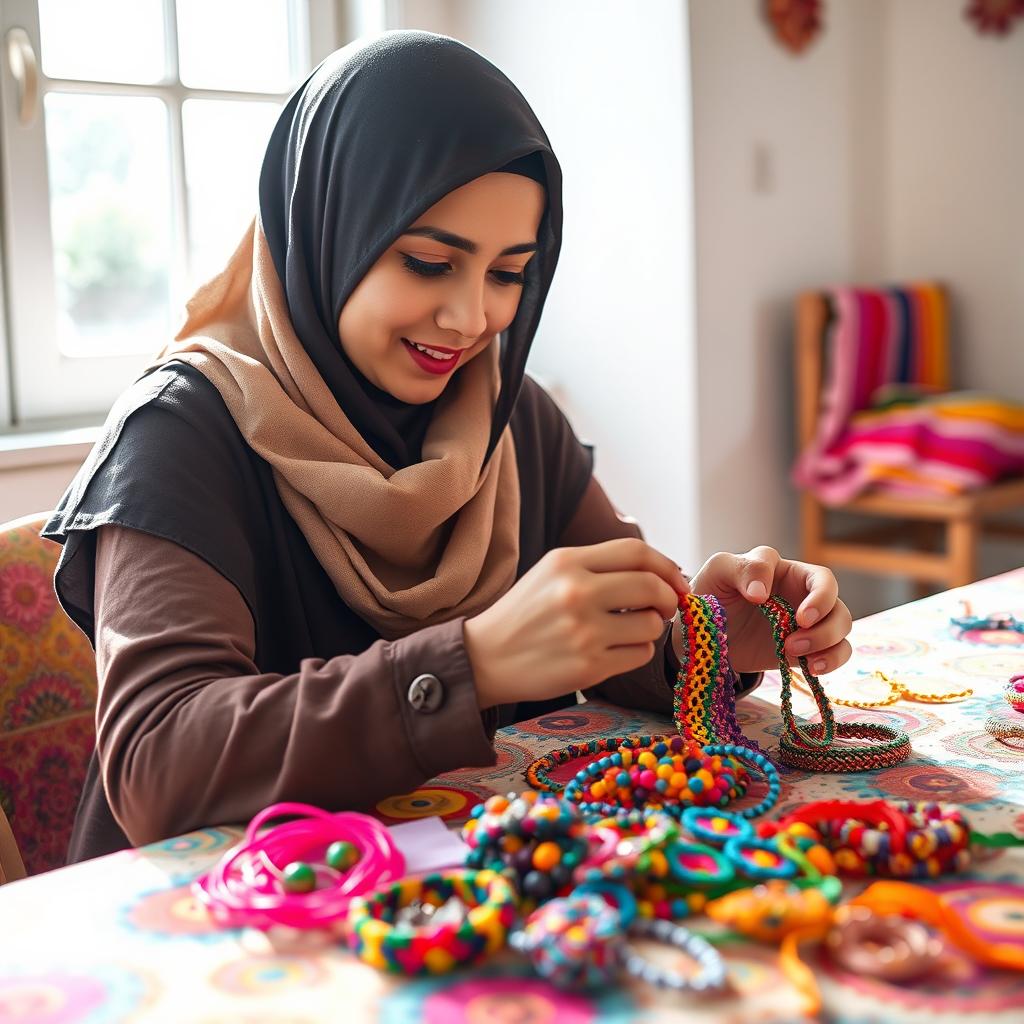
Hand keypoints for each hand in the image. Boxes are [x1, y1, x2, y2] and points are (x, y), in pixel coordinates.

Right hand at [464, 537, 688, 707]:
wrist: (485, 657)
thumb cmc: (525, 613)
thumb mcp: (552, 572)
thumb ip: (600, 566)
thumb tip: (663, 574)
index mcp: (567, 562)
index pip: (637, 552)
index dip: (666, 565)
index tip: (676, 580)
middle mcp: (576, 592)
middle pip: (652, 586)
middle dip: (668, 598)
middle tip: (664, 608)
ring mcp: (583, 631)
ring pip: (651, 624)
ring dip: (651, 628)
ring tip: (629, 630)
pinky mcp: (588, 667)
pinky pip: (639, 654)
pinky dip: (636, 651)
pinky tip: (615, 650)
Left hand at [687, 546, 851, 674]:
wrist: (702, 633)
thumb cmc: (713, 593)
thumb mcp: (719, 571)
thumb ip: (744, 569)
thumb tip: (761, 593)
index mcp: (787, 571)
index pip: (820, 578)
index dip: (817, 597)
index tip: (789, 613)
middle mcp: (802, 594)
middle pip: (836, 603)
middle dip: (824, 621)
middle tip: (795, 635)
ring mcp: (805, 623)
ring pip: (841, 627)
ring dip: (827, 641)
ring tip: (793, 651)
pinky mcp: (803, 649)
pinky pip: (836, 653)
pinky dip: (832, 661)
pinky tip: (813, 668)